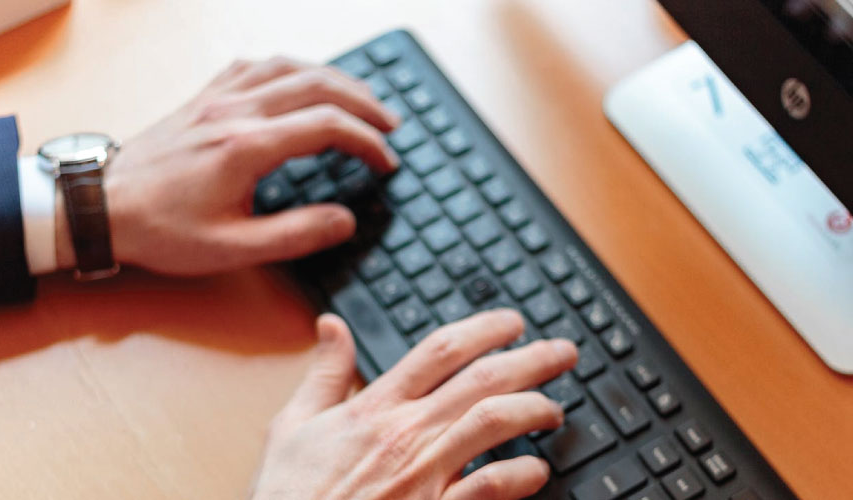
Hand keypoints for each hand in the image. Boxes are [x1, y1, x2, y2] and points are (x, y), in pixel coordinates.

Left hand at [53, 57, 401, 273]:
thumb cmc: (160, 230)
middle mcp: (235, 112)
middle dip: (363, 102)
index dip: (367, 141)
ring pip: (288, 66)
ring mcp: (217, 99)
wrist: (100, 206)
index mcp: (246, 147)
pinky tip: (298, 79)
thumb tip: (343, 220)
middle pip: (317, 84)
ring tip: (359, 98)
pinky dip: (288, 67)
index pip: (326, 126)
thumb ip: (295, 234)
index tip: (386, 162)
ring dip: (332, 77)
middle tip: (389, 125)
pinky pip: (254, 65)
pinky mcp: (203, 99)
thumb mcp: (232, 248)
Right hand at [250, 309, 577, 499]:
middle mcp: (405, 434)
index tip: (513, 322)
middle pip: (482, 378)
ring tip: (556, 408)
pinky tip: (537, 469)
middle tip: (563, 352)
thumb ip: (322, 373)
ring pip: (494, 422)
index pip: (440, 350)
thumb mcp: (292, 426)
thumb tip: (331, 325)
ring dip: (535, 408)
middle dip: (532, 358)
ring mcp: (424, 474)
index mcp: (373, 408)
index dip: (485, 328)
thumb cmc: (290, 498)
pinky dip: (521, 474)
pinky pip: (490, 487)